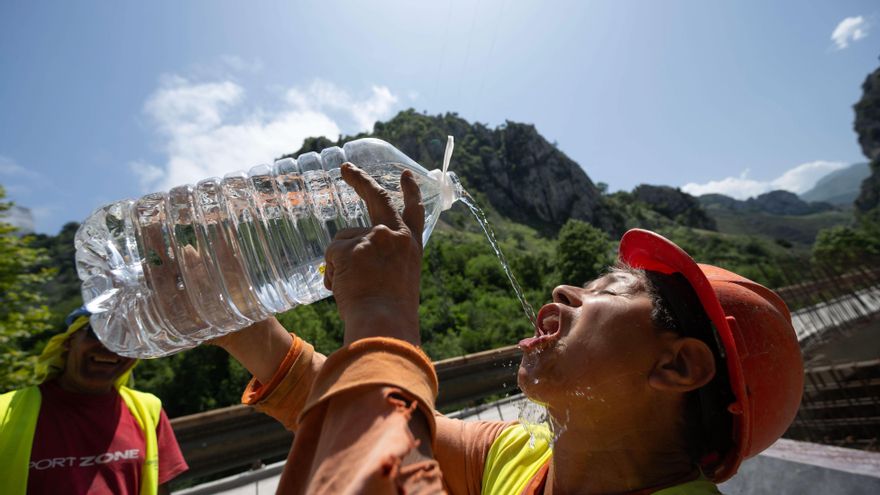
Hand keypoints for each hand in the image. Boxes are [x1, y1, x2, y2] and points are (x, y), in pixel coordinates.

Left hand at [323, 163, 424, 345]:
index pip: (414, 212)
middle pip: (376, 198)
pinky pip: (332, 256)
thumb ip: (384, 261)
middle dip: (361, 180)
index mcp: (411, 247)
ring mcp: (373, 238)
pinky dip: (334, 275)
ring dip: (341, 262)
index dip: (410, 192)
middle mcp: (395, 235)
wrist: (384, 324)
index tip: (407, 175)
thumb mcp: (398, 281)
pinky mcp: (350, 247)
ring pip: (343, 240)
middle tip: (346, 168)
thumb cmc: (390, 314)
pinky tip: (344, 290)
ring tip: (353, 289)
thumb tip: (351, 254)